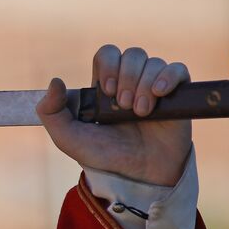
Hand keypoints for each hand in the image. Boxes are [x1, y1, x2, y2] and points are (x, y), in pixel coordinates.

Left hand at [36, 45, 192, 186]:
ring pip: (153, 62)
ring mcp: (155, 87)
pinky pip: (178, 69)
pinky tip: (160, 95)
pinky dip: (169, 77)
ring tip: (141, 113)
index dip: (108, 66)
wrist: (139, 174)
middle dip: (126, 77)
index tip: (105, 92)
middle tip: (123, 105)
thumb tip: (55, 81)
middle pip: (132, 54)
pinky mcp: (177, 95)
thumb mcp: (68, 138)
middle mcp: (131, 81)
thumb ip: (50, 112)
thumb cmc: (104, 155)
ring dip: (144, 85)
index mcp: (106, 85)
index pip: (107, 54)